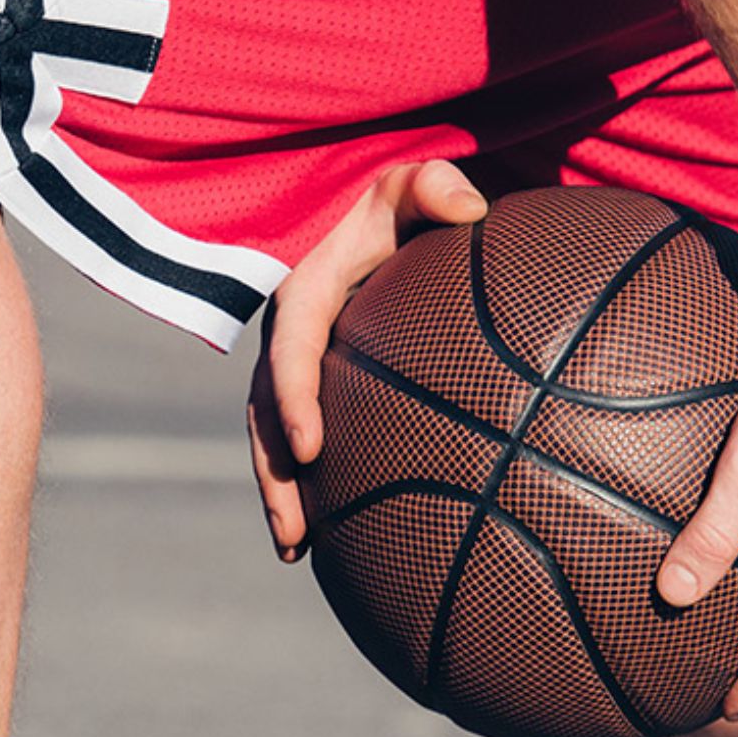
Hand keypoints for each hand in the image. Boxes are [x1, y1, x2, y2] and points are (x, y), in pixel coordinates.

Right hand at [247, 160, 487, 561]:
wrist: (386, 220)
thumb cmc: (403, 206)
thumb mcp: (411, 186)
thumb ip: (434, 187)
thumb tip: (471, 206)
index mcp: (304, 297)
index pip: (290, 353)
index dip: (292, 401)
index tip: (311, 448)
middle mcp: (289, 341)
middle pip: (266, 416)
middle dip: (275, 474)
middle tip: (294, 529)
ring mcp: (301, 371)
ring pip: (275, 440)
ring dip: (282, 494)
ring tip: (297, 550)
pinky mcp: (318, 392)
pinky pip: (306, 443)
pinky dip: (313, 487)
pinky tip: (335, 538)